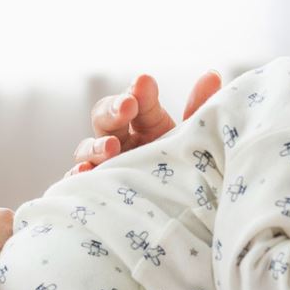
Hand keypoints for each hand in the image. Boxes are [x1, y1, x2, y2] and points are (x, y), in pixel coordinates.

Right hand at [66, 70, 221, 175]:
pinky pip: (78, 180)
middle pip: (106, 116)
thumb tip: (212, 75)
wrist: (181, 214)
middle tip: (127, 105)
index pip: (136, 99)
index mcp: (145, 124)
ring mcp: (106, 164)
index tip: (145, 83)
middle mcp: (122, 140)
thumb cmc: (185, 170)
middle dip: (114, 108)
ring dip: (97, 144)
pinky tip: (85, 173)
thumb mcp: (194, 140)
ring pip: (88, 147)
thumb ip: (199, 109)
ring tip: (112, 147)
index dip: (139, 91)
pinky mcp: (96, 188)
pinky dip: (77, 175)